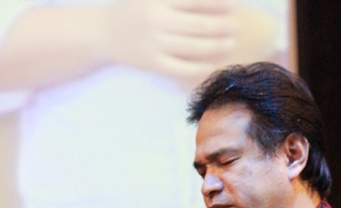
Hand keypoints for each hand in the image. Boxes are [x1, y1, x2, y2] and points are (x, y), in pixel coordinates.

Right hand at [108, 0, 236, 83]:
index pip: (195, 0)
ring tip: (230, 43)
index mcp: (158, 0)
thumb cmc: (133, 10)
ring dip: (217, 46)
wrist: (103, 33)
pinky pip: (184, 67)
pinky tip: (213, 62)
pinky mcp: (154, 64)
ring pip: (194, 48)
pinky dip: (201, 65)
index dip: (217, 3)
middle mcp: (157, 21)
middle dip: (222, 26)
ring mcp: (155, 45)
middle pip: (199, 25)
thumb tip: (202, 0)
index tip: (232, 5)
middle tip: (236, 26)